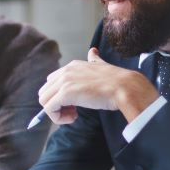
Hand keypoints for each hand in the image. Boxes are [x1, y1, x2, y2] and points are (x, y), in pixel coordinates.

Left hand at [37, 48, 157, 124]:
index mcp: (72, 66)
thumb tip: (93, 52)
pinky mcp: (65, 94)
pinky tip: (73, 118)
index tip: (74, 104)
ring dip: (56, 112)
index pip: (52, 82)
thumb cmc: (117, 81)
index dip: (60, 96)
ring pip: (44, 101)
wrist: (125, 87)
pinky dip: (57, 117)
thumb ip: (95, 60)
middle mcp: (65, 71)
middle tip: (73, 111)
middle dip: (56, 104)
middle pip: (45, 92)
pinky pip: (49, 109)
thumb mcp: (102, 66)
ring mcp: (64, 82)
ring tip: (73, 115)